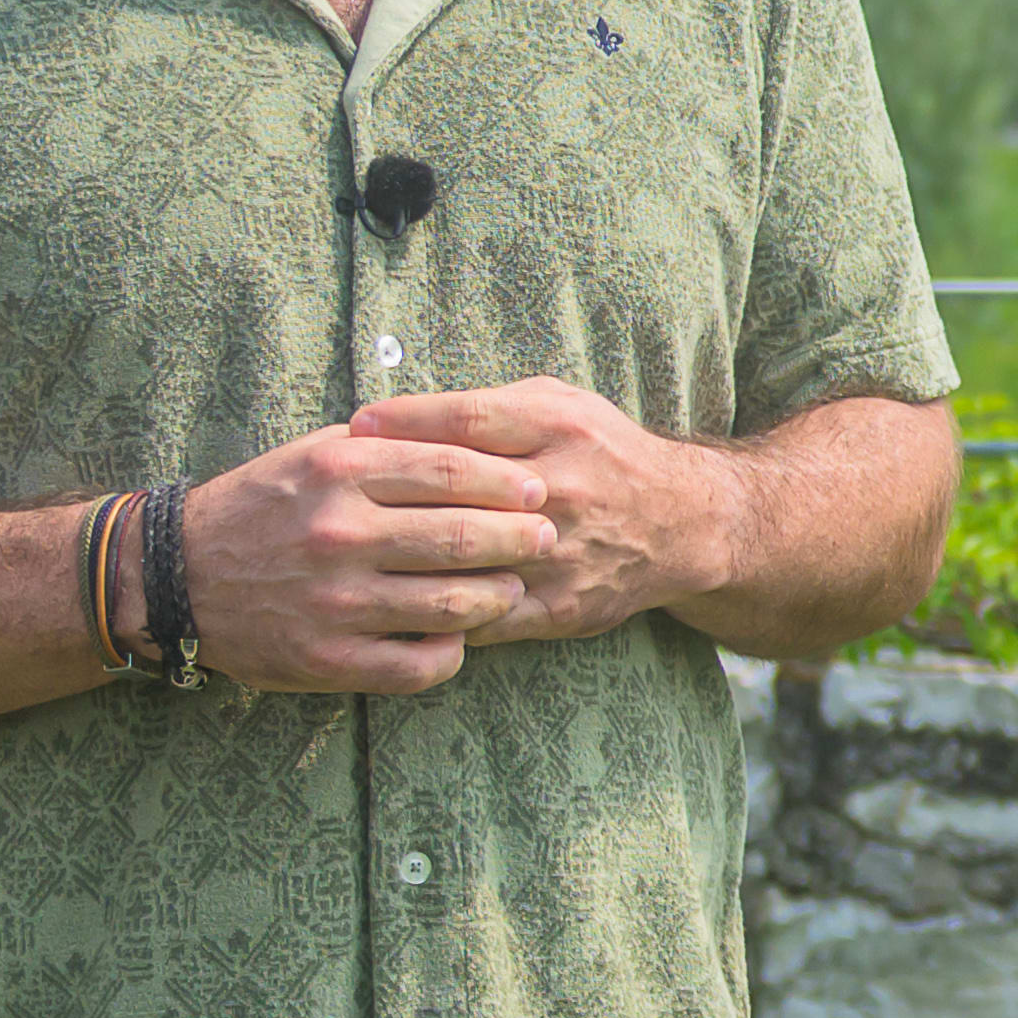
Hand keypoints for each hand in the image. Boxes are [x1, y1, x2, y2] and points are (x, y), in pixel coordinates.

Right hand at [173, 407, 538, 697]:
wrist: (175, 576)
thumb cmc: (258, 507)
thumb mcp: (311, 455)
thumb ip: (384, 447)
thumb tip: (473, 440)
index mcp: (339, 470)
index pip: (450, 468)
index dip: (505, 482)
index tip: (537, 489)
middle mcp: (339, 532)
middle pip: (460, 535)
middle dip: (518, 538)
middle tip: (547, 538)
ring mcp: (334, 600)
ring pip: (450, 603)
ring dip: (496, 596)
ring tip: (513, 588)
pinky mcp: (326, 659)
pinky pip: (416, 664)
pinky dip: (450, 653)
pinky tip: (459, 639)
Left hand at [374, 375, 753, 649]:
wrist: (681, 523)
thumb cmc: (602, 452)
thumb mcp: (559, 404)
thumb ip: (490, 408)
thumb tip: (402, 413)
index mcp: (556, 427)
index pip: (465, 421)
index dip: (404, 422)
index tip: (356, 426)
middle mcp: (561, 486)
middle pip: (458, 490)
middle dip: (390, 491)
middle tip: (336, 492)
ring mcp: (561, 551)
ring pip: (466, 559)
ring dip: (403, 558)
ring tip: (351, 552)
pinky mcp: (561, 605)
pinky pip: (482, 614)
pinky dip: (435, 609)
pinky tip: (393, 601)